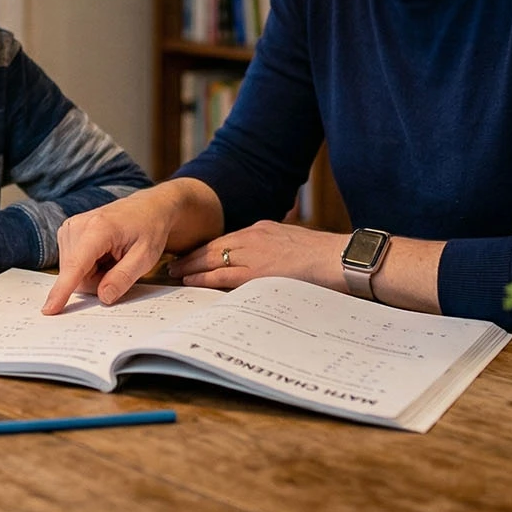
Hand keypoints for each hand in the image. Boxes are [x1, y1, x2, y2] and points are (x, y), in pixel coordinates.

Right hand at [41, 187, 181, 312]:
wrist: (147, 207)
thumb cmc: (149, 229)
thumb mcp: (146, 257)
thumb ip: (123, 278)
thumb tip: (103, 297)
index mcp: (98, 229)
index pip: (76, 266)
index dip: (62, 290)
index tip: (49, 309)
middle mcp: (77, 226)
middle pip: (76, 275)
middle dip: (97, 280)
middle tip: (119, 264)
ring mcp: (69, 228)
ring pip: (73, 272)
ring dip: (94, 273)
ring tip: (112, 256)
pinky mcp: (67, 232)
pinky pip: (73, 265)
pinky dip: (89, 266)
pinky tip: (103, 253)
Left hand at [168, 220, 348, 291]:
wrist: (340, 259)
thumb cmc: (324, 257)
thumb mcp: (293, 245)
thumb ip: (275, 250)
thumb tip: (267, 264)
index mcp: (263, 230)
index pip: (226, 239)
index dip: (205, 248)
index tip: (190, 254)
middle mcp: (254, 237)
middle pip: (213, 245)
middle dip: (190, 255)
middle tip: (171, 262)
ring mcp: (254, 253)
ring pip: (212, 258)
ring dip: (190, 265)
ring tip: (172, 272)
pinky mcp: (257, 272)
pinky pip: (222, 275)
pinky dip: (202, 277)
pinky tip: (188, 281)